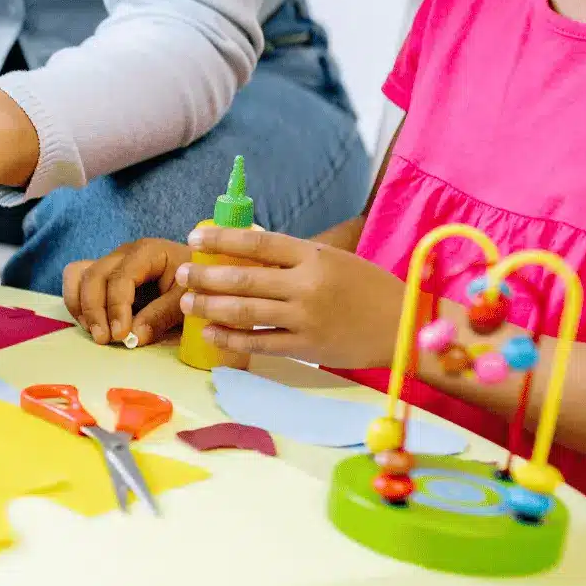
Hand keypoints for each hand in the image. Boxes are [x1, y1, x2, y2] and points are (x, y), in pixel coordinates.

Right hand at [63, 238, 194, 347]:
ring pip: (78, 275)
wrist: (199, 278)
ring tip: (96, 332)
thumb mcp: (186, 300)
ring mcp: (110, 263)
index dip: (117, 307)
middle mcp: (123, 254)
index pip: (121, 277)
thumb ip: (162, 315)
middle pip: (94, 276)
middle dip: (94, 310)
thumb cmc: (195, 285)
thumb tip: (133, 336)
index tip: (120, 335)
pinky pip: (77, 281)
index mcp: (147, 252)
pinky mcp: (103, 276)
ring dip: (81, 306)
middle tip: (104, 339)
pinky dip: (78, 304)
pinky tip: (92, 325)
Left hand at [178, 224, 406, 368]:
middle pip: (244, 278)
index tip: (196, 238)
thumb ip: (295, 257)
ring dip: (210, 306)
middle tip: (182, 274)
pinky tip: (210, 332)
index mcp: (315, 256)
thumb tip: (247, 246)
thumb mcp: (335, 260)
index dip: (223, 239)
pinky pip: (258, 343)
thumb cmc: (368, 289)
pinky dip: (230, 338)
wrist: (404, 327)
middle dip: (206, 276)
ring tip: (187, 302)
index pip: (260, 242)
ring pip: (245, 311)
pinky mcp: (305, 347)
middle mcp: (307, 284)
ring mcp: (305, 318)